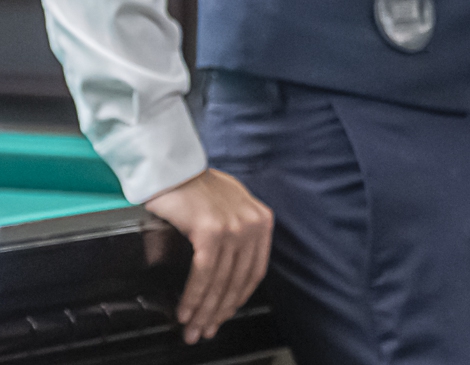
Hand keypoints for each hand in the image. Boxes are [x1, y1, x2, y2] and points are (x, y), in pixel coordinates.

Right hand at [146, 169, 273, 343]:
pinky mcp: (212, 231)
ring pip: (221, 281)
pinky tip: (185, 311)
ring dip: (204, 311)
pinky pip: (204, 273)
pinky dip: (194, 296)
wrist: (173, 169)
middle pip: (238, 281)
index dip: (237, 300)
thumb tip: (227, 275)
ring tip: (192, 330)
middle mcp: (254, 225)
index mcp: (262, 221)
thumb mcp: (229, 209)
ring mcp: (235, 227)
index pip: (253, 272)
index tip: (223, 317)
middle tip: (204, 333)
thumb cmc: (196, 190)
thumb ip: (236, 234)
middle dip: (219, 313)